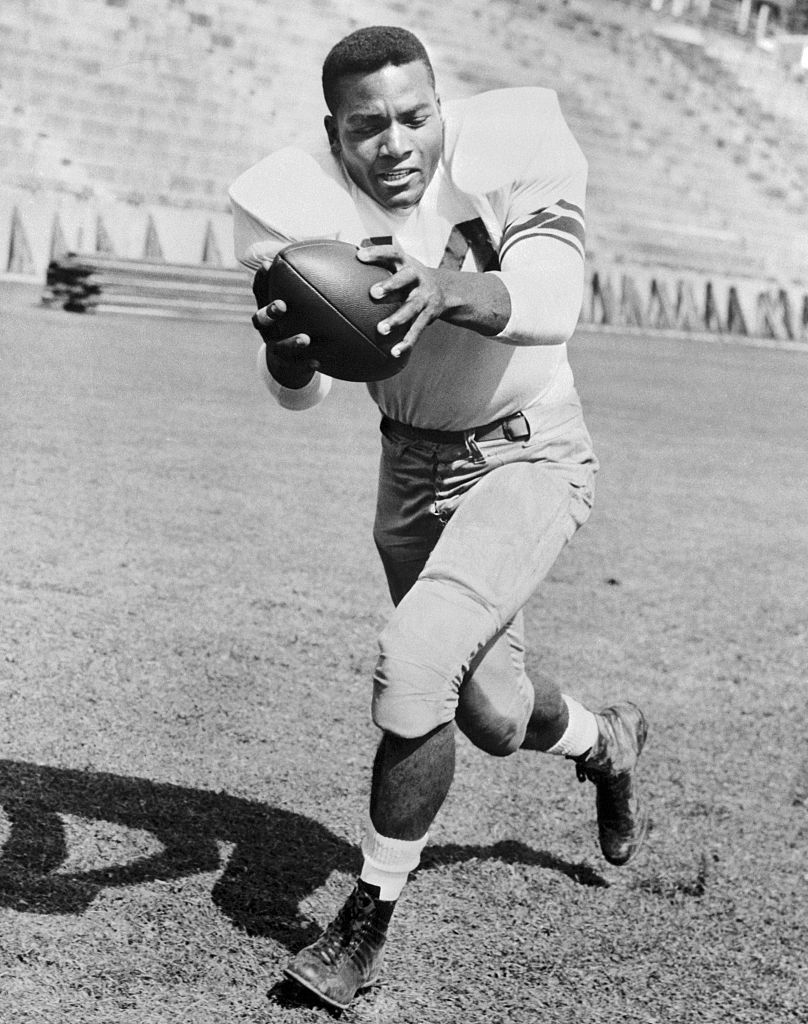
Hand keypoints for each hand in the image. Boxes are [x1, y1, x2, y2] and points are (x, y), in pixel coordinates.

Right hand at [252, 298, 318, 387]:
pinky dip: (306, 365)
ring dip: (292, 342)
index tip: (281, 302)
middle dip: (271, 315)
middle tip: (282, 306)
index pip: (262, 312)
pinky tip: (317, 363)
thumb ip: (272, 291)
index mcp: (266, 321)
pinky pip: (297, 366)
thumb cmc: (286, 326)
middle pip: (264, 325)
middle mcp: (268, 336)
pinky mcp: (291, 366)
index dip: (269, 308)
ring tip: (305, 338)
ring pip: (281, 348)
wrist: (288, 362)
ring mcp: (278, 352)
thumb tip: (268, 261)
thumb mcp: (278, 312)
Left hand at [356, 243, 448, 357]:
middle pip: (405, 279)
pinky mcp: (428, 316)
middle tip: (373, 293)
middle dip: (391, 285)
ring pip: (411, 308)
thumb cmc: (409, 278)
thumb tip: (348, 259)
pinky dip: (407, 342)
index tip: (360, 256)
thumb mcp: (399, 266)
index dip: (377, 253)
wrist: (444, 291)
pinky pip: (417, 330)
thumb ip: (379, 263)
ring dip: (397, 319)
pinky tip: (395, 352)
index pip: (392, 253)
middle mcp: (418, 278)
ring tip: (381, 329)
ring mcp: (424, 298)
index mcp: (407, 263)